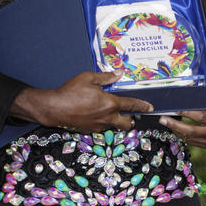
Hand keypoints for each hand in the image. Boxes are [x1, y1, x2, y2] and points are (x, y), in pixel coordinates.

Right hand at [11, 71, 153, 132]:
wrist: (55, 108)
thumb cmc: (71, 91)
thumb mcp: (89, 78)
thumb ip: (106, 77)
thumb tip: (118, 74)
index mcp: (110, 103)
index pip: (131, 105)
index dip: (142, 105)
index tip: (150, 107)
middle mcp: (107, 117)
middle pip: (126, 124)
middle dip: (131, 120)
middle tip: (130, 115)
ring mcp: (98, 126)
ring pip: (113, 126)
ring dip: (114, 120)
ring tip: (108, 112)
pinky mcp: (89, 131)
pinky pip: (100, 127)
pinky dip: (101, 121)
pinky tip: (93, 114)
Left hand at [158, 98, 205, 146]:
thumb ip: (204, 101)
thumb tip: (186, 93)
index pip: (200, 117)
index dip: (187, 113)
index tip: (175, 109)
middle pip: (191, 131)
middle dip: (174, 125)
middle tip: (163, 119)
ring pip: (189, 138)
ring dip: (175, 130)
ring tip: (166, 122)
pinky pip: (192, 142)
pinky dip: (182, 135)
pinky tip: (175, 129)